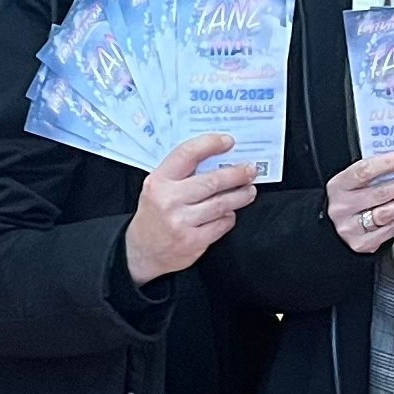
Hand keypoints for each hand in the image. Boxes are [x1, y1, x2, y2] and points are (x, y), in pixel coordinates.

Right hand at [124, 134, 258, 286]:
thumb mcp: (156, 188)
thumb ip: (180, 173)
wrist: (142, 252)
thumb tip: (216, 158)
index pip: (187, 154)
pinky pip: (221, 224)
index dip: (210, 144)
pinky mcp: (193, 241)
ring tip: (249, 190)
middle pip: (212, 181)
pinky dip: (230, 217)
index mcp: (158, 181)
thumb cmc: (153, 215)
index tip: (228, 141)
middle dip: (237, 174)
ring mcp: (181, 222)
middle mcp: (169, 200)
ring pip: (221, 204)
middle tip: (250, 170)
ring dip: (241, 195)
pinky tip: (230, 213)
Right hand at [325, 152, 393, 253]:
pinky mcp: (363, 243)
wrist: (334, 229)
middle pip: (380, 193)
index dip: (388, 163)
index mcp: (338, 186)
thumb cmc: (350, 200)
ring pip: (388, 213)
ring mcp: (352, 228)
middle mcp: (343, 207)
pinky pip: (392, 230)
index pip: (364, 171)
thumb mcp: (352, 183)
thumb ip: (373, 173)